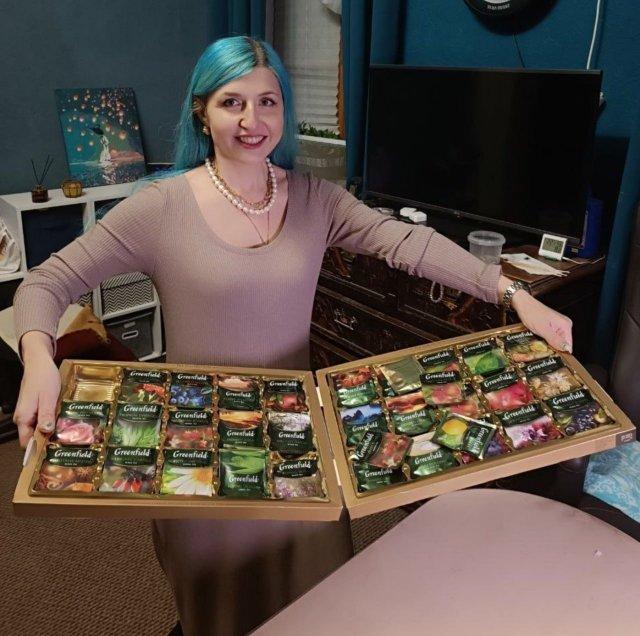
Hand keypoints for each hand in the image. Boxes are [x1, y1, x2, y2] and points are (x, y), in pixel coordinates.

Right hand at [13, 332, 59, 447]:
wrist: (39, 362)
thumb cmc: (44, 378)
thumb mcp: (48, 397)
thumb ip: (45, 415)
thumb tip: (45, 432)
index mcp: (23, 417)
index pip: (27, 442)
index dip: (38, 449)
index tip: (53, 454)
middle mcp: (22, 417)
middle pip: (33, 437)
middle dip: (47, 441)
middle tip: (65, 444)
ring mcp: (28, 412)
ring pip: (38, 428)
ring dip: (50, 431)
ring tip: (67, 435)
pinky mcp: (33, 408)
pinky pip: (40, 420)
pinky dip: (50, 422)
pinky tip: (62, 422)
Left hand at [511, 290, 572, 353]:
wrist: (521, 303)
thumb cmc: (531, 312)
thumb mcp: (542, 329)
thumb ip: (555, 340)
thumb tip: (566, 349)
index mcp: (565, 325)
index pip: (568, 345)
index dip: (560, 352)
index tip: (551, 355)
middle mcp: (563, 325)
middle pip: (562, 344)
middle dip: (552, 348)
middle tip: (542, 348)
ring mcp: (557, 325)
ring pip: (555, 341)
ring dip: (547, 344)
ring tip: (539, 342)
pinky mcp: (550, 326)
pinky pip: (550, 337)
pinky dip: (544, 340)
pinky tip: (538, 339)